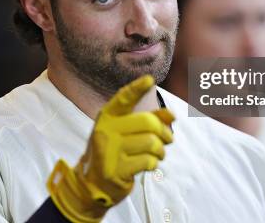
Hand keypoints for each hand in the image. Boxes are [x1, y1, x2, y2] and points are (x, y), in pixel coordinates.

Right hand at [47, 75, 174, 222]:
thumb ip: (148, 120)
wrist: (92, 183)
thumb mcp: (124, 132)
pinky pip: (148, 161)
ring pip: (151, 143)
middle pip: (148, 123)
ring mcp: (110, 150)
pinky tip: (148, 164)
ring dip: (161, 150)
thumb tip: (172, 115)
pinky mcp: (116, 170)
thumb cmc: (114, 151)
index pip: (123, 98)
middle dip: (164, 132)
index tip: (149, 79)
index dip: (137, 88)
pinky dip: (154, 163)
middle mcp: (106, 130)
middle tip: (168, 139)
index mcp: (108, 117)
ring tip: (157, 154)